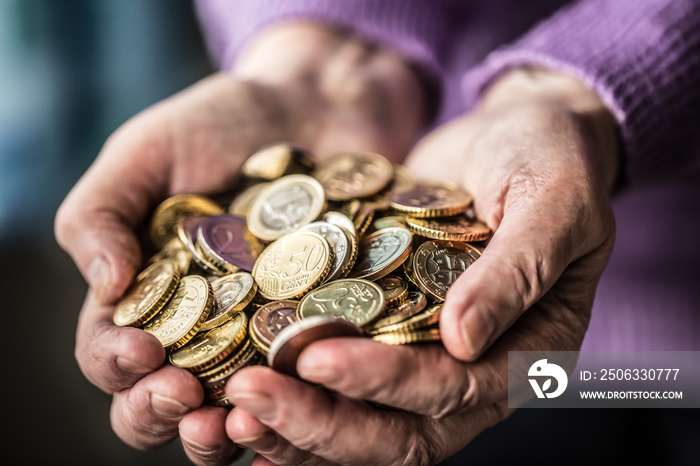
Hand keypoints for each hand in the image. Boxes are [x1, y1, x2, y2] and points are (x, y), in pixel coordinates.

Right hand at [54, 22, 426, 465]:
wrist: (313, 107)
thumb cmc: (218, 124)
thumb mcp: (144, 153)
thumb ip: (101, 214)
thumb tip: (103, 289)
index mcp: (147, 298)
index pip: (111, 355)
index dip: (117, 366)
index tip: (141, 349)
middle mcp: (202, 332)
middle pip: (167, 405)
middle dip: (162, 414)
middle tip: (183, 397)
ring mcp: (265, 338)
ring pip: (237, 414)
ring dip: (229, 432)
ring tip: (239, 424)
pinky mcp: (327, 331)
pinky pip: (315, 384)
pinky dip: (306, 403)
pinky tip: (307, 401)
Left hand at [224, 68, 617, 464]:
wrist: (517, 136)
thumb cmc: (551, 159)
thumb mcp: (552, 202)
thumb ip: (518, 270)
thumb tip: (464, 341)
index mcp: (527, 353)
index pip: (453, 392)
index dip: (385, 382)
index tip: (317, 358)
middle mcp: (474, 372)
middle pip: (397, 432)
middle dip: (322, 421)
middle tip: (250, 400)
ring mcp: (427, 359)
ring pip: (361, 424)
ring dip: (296, 425)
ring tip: (231, 410)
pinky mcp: (388, 335)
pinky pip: (340, 386)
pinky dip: (295, 395)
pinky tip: (239, 395)